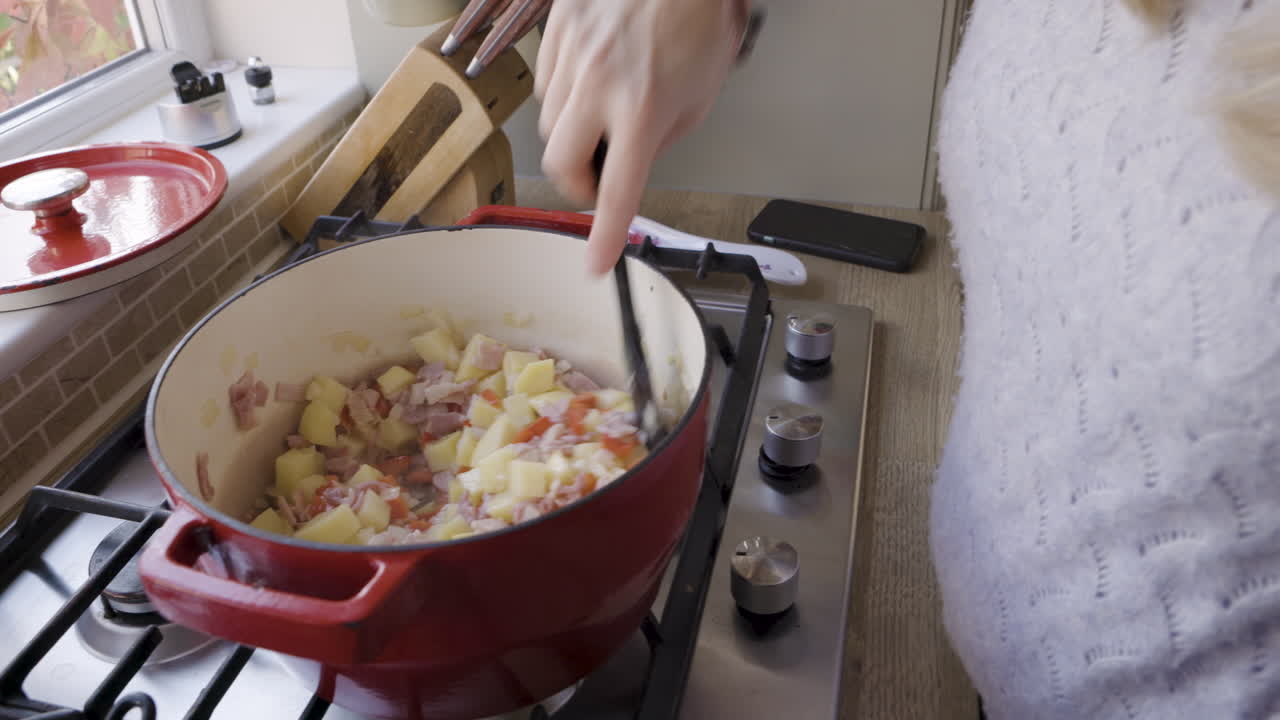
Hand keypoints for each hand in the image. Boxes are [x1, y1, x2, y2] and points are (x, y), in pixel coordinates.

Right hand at [536, 0, 745, 273]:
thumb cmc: (699, 18)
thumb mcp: (699, 95)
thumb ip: (661, 137)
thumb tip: (632, 160)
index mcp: (642, 108)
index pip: (617, 191)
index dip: (605, 235)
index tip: (596, 264)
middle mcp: (599, 83)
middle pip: (562, 164)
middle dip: (580, 181)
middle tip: (602, 173)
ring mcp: (571, 54)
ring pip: (550, 122)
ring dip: (574, 133)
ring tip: (605, 111)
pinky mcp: (556, 29)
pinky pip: (546, 80)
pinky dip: (565, 93)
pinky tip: (592, 78)